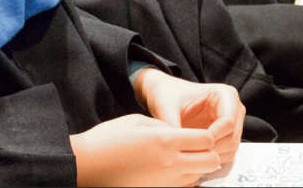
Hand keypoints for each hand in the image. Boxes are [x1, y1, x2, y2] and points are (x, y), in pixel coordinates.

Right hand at [70, 114, 219, 186]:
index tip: (200, 131)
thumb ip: (163, 125)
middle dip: (209, 152)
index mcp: (166, 140)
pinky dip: (186, 177)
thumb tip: (179, 132)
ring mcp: (168, 182)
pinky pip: (185, 186)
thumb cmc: (109, 139)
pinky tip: (172, 167)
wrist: (91, 165)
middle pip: (210, 161)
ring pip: (200, 176)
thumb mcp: (137, 121)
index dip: (207, 134)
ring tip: (185, 156)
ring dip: (198, 165)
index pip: (205, 139)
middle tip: (199, 145)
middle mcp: (172, 163)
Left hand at [134, 69, 244, 164]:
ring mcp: (232, 124)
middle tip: (191, 154)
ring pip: (231, 148)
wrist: (162, 94)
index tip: (194, 143)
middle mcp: (233, 109)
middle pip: (232, 137)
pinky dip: (212, 159)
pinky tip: (194, 157)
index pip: (228, 122)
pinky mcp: (225, 136)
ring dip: (212, 156)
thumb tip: (177, 145)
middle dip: (213, 148)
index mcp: (225, 94)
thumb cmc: (166, 94)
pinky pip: (225, 154)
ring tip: (190, 155)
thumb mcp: (167, 107)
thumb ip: (174, 124)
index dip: (212, 136)